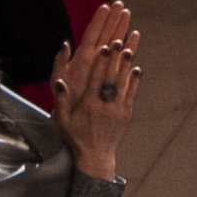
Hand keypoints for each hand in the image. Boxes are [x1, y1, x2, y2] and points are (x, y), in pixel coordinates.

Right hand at [49, 1, 140, 181]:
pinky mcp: (127, 113)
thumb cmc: (76, 136)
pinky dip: (134, 80)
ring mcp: (118, 109)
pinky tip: (136, 67)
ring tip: (129, 47)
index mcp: (89, 104)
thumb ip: (61, 99)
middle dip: (115, 58)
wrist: (95, 156)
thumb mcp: (63, 119)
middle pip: (112, 76)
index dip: (102, 62)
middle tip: (119, 40)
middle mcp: (106, 104)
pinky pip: (132, 94)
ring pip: (124, 83)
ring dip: (126, 64)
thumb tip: (59, 81)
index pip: (96, 78)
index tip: (104, 46)